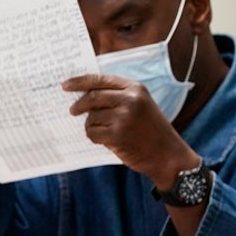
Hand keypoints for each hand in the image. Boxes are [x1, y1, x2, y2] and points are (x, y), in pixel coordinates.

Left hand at [63, 73, 192, 183]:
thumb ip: (119, 96)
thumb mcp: (142, 105)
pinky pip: (93, 133)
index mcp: (136, 89)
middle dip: (79, 105)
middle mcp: (130, 100)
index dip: (80, 81)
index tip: (66, 85)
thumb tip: (86, 94)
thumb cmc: (153, 132)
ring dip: (93, 126)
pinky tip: (108, 141)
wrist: (169, 155)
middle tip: (73, 111)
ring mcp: (123, 117)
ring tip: (107, 133)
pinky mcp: (117, 135)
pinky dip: (95, 137)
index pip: (100, 79)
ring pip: (91, 118)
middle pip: (92, 97)